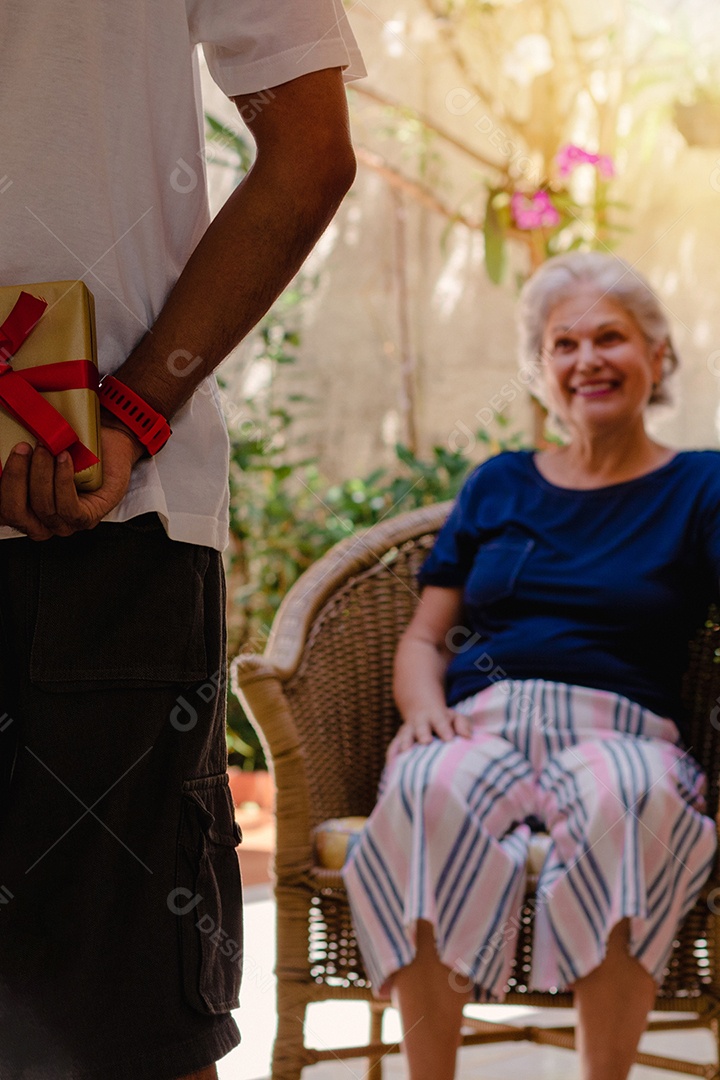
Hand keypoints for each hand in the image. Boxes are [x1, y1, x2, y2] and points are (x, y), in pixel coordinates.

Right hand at [0, 425, 143, 540]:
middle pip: (15, 513)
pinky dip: (64, 481)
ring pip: (44, 508)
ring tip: (47, 448)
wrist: (108, 443)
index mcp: (23, 510)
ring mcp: (64, 524)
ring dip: (42, 475)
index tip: (2, 460)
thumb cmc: (71, 448)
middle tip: (23, 448)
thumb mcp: (38, 453)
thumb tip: (9, 447)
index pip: (1, 510)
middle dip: (16, 478)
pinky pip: (69, 508)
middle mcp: (40, 523)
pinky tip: (64, 460)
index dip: (0, 485)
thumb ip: (20, 459)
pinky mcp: (87, 518)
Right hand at [386, 706, 471, 762]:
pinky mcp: (399, 740)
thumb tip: (467, 736)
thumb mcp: (454, 716)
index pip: (440, 722)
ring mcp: (408, 730)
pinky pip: (393, 746)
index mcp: (435, 716)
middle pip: (421, 727)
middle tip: (426, 742)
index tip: (449, 739)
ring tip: (405, 752)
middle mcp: (419, 722)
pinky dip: (392, 754)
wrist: (420, 709)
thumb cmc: (443, 719)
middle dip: (422, 734)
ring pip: (405, 735)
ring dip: (404, 743)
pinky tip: (392, 764)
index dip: (444, 729)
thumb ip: (462, 724)